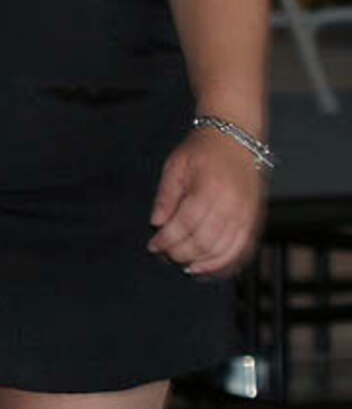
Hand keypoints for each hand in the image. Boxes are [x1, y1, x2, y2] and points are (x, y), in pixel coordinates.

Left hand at [148, 126, 267, 277]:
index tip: (153, 246)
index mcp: (209, 188)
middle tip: (165, 256)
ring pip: (225, 251)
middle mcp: (232, 205)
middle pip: (205, 241)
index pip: (185, 224)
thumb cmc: (201, 151)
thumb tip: (156, 224)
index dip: (167, 240)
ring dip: (202, 264)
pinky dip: (225, 265)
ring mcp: (248, 216)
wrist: (237, 139)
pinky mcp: (256, 222)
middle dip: (181, 254)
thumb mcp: (175, 166)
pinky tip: (208, 270)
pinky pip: (243, 251)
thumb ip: (166, 197)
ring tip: (184, 266)